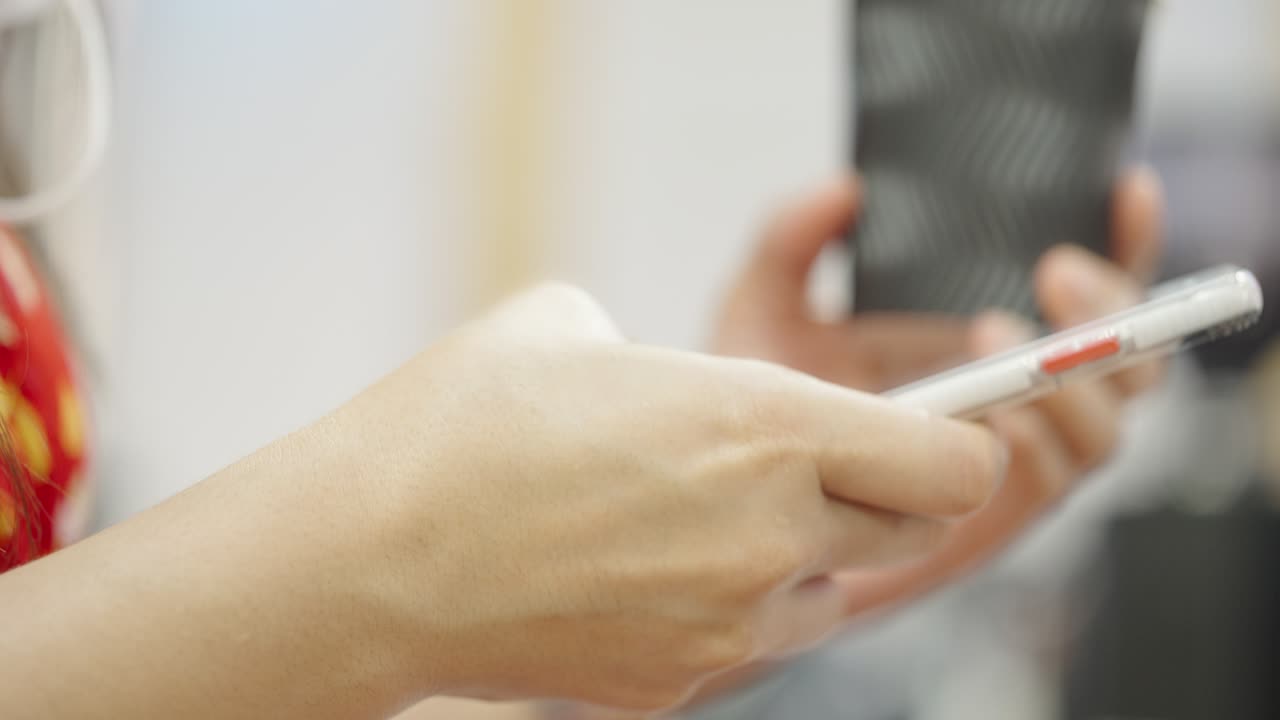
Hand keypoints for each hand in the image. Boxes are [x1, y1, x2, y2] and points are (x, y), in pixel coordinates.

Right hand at [0, 284, 1005, 719]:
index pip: (955, 463)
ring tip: (704, 512)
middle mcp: (769, 534)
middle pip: (910, 533)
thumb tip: (694, 390)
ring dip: (803, 553)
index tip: (929, 426)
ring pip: (832, 592)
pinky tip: (651, 562)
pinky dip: (734, 599)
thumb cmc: (463, 423)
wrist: (367, 556)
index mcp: (763, 426)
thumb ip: (677, 361)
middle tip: (811, 459)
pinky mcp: (681, 680)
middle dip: (881, 494)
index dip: (956, 441)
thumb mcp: (575, 327)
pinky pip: (753, 635)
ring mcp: (728, 622)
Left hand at [715, 169, 1163, 618]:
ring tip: (992, 332)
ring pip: (1103, 427)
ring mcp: (1009, 463)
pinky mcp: (988, 519)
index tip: (1128, 190)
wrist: (730, 504)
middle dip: (1113, 312)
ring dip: (1071, 379)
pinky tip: (992, 415)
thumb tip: (844, 188)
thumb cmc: (761, 410)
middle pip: (1128, 362)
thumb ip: (793, 238)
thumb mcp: (765, 307)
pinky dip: (1036, 443)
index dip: (1128, 245)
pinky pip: (1050, 483)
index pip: (1088, 296)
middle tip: (1056, 270)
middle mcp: (1019, 402)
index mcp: (989, 345)